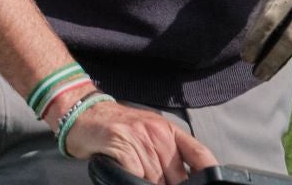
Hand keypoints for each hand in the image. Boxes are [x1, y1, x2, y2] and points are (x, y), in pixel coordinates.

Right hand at [63, 100, 215, 183]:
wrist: (83, 112)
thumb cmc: (116, 126)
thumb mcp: (148, 133)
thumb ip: (168, 153)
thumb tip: (183, 180)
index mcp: (168, 130)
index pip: (199, 154)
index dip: (209, 172)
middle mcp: (158, 133)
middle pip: (176, 176)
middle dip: (166, 183)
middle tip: (152, 176)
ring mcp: (140, 138)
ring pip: (155, 179)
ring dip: (145, 181)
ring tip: (135, 172)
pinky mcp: (122, 144)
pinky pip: (136, 175)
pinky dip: (131, 179)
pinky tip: (124, 171)